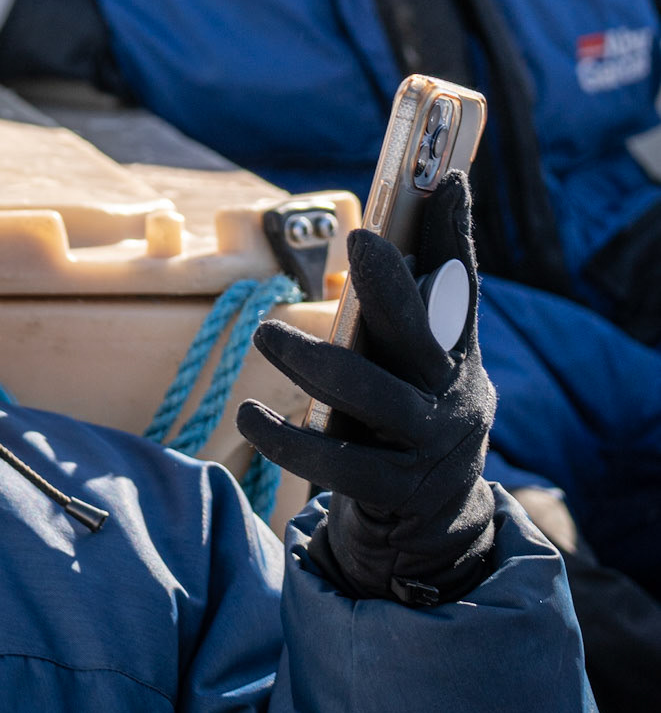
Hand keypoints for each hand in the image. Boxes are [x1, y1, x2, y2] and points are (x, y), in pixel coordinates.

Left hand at [236, 173, 497, 606]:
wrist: (430, 533)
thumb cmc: (404, 421)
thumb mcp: (411, 364)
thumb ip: (402, 306)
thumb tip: (397, 217)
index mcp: (457, 354)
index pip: (461, 284)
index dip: (454, 234)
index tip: (448, 180)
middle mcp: (455, 395)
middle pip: (423, 333)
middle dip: (393, 285)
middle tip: (361, 240)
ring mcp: (430, 447)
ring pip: (374, 397)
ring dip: (316, 362)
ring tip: (267, 335)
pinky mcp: (396, 492)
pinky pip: (337, 463)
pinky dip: (290, 437)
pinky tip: (251, 416)